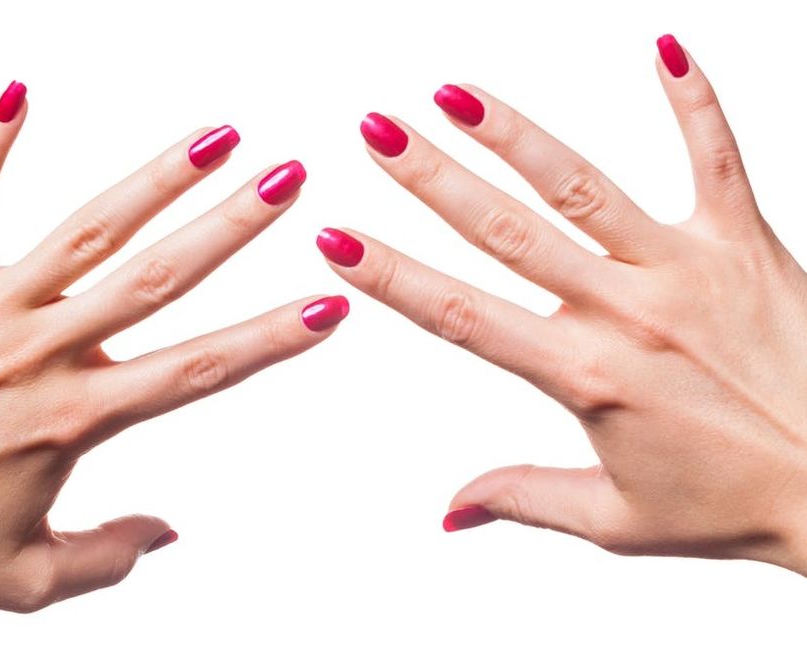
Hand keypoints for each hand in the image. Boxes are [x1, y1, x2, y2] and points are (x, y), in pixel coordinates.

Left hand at [0, 81, 347, 618]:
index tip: (325, 306)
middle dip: (233, 225)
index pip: (199, 370)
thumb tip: (168, 532)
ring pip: (86, 232)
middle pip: (159, 278)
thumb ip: (109, 558)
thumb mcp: (24, 580)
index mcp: (77, 419)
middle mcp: (42, 352)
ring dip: (156, 179)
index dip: (270, 340)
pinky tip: (21, 93)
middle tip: (288, 178)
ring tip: (214, 135)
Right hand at [318, 35, 806, 573]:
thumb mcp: (618, 521)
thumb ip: (524, 500)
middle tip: (377, 132)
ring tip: (455, 94)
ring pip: (583, 187)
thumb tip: (449, 511)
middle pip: (506, 232)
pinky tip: (663, 46)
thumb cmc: (737, 505)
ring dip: (513, 135)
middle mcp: (628, 313)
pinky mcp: (747, 243)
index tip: (339, 238)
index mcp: (588, 377)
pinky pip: (717, 156)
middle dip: (430, 179)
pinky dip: (692, 99)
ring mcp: (688, 269)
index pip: (463, 317)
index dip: (393, 276)